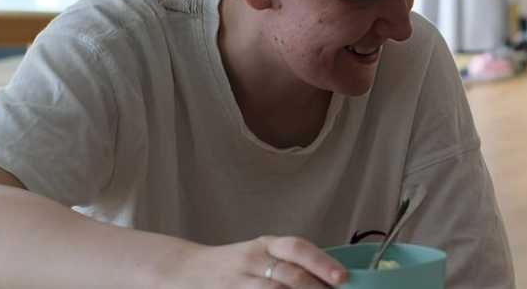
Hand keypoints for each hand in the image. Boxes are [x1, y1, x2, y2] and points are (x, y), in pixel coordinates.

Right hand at [162, 236, 347, 287]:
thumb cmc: (232, 266)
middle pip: (289, 274)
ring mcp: (238, 282)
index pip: (296, 247)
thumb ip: (289, 265)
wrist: (185, 271)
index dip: (321, 261)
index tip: (341, 277)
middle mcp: (251, 260)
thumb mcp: (259, 255)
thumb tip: (330, 281)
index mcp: (264, 245)